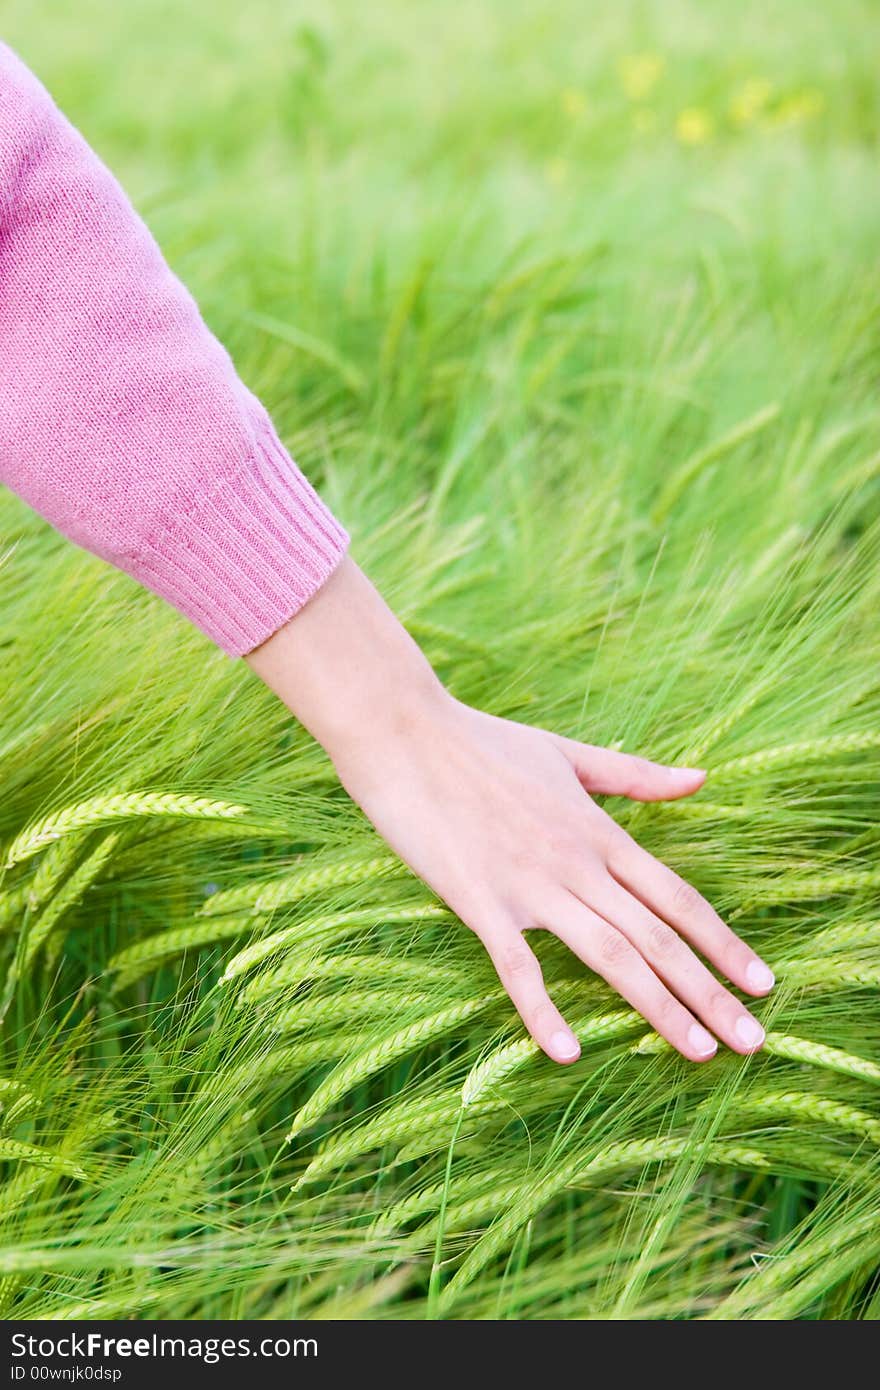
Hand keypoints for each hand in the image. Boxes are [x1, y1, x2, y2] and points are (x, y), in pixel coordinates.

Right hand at [246, 557, 773, 1064]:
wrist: (405, 732)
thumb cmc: (483, 742)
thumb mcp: (568, 753)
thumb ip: (636, 776)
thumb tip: (702, 777)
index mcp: (600, 831)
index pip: (678, 897)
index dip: (724, 943)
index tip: (764, 984)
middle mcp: (577, 861)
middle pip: (657, 935)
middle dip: (710, 992)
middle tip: (752, 1042)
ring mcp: (530, 882)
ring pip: (609, 953)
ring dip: (659, 1006)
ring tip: (699, 1051)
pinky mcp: (479, 899)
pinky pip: (517, 965)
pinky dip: (542, 1009)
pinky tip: (567, 1052)